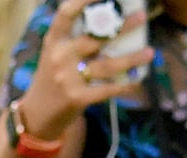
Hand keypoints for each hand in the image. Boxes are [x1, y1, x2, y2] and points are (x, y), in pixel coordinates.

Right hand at [18, 0, 150, 140]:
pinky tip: (136, 80)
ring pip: (106, 65)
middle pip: (95, 37)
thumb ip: (75, 37)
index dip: (84, 0)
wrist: (36, 116)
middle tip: (142, 16)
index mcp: (54, 40)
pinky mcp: (76, 99)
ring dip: (131, 59)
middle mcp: (60, 56)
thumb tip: (111, 20)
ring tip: (150, 52)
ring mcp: (68, 78)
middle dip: (121, 27)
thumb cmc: (52, 78)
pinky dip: (122, 85)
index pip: (67, 13)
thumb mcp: (55, 53)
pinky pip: (105, 89)